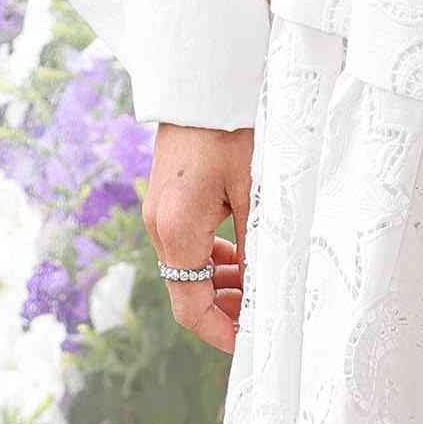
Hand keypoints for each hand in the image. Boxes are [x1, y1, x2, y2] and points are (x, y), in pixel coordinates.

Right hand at [144, 123, 253, 354]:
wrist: (203, 80)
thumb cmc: (232, 130)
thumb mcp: (252, 190)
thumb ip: (254, 246)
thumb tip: (264, 293)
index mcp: (176, 231)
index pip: (190, 307)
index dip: (220, 332)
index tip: (250, 343)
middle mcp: (159, 227)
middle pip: (186, 291)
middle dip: (223, 310)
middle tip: (262, 316)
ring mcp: (158, 213)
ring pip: (186, 268)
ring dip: (218, 284)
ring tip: (257, 287)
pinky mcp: (166, 199)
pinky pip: (185, 243)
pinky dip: (210, 258)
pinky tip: (239, 255)